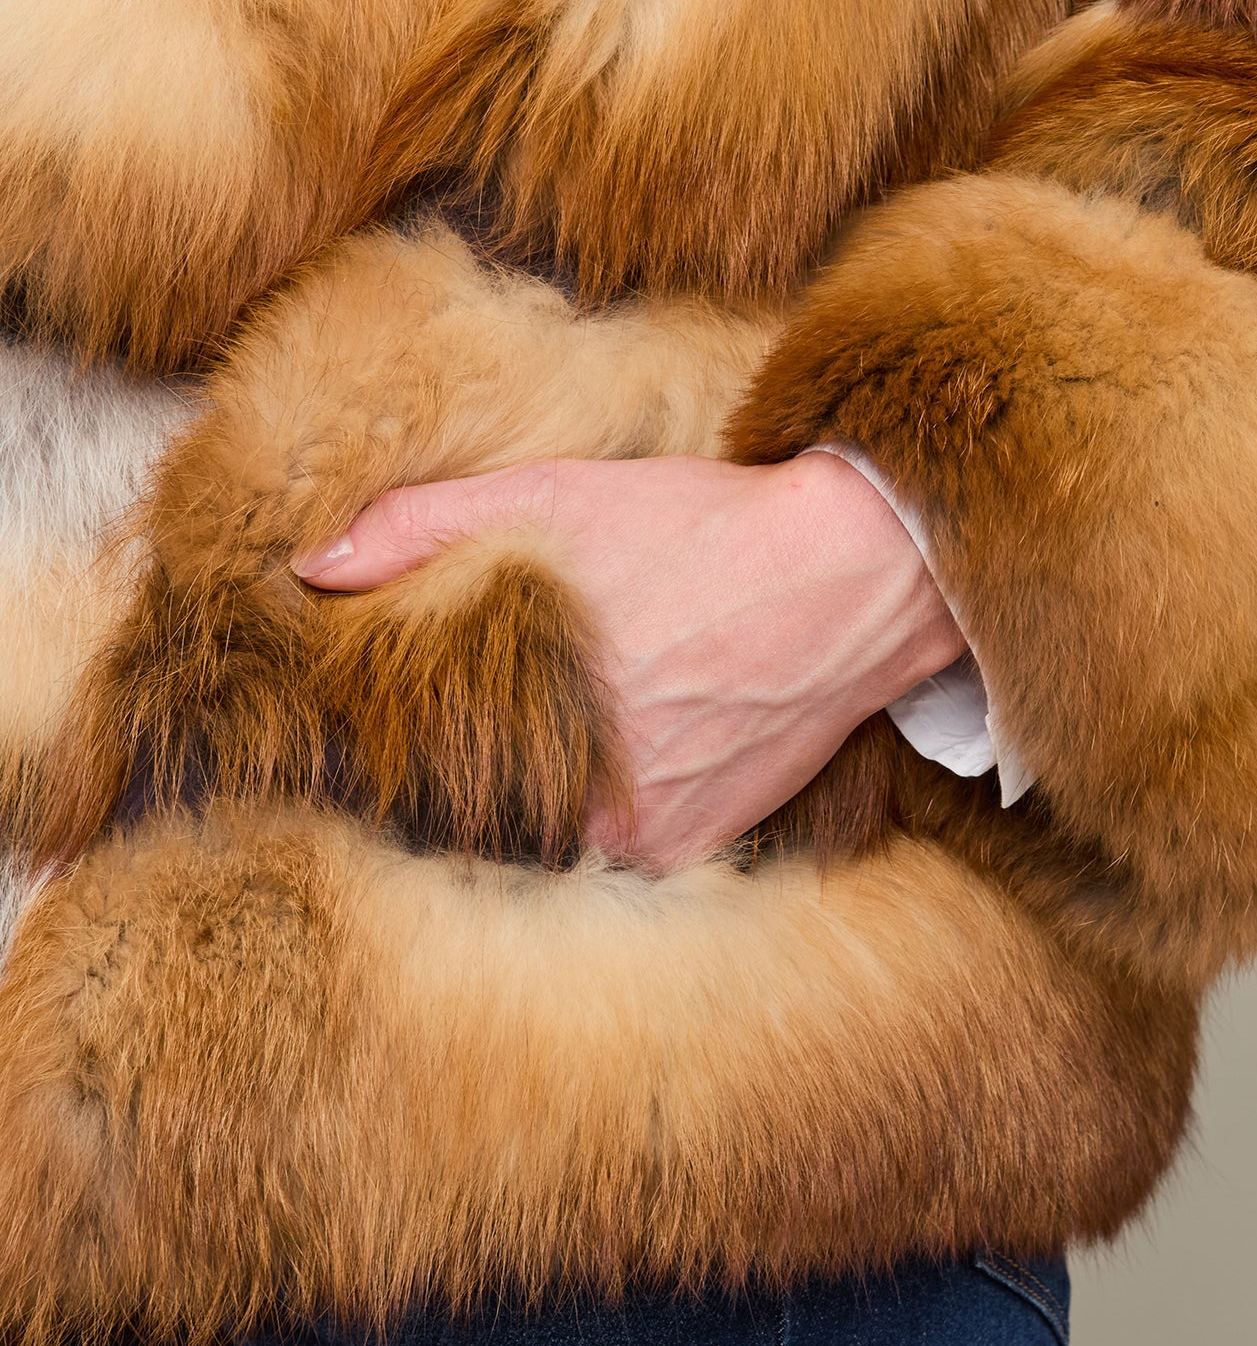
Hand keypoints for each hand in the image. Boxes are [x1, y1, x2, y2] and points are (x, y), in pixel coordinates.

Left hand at [291, 452, 963, 868]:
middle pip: (484, 806)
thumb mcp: (556, 498)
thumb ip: (424, 526)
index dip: (401, 749)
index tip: (398, 724)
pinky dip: (609, 805)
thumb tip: (313, 567)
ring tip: (563, 722)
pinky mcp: (695, 846)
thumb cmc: (699, 529)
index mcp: (530, 725)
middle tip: (485, 711)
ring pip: (550, 831)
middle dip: (473, 767)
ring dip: (543, 790)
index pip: (418, 774)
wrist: (853, 573)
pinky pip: (618, 847)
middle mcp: (584, 801)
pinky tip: (627, 741)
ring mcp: (645, 835)